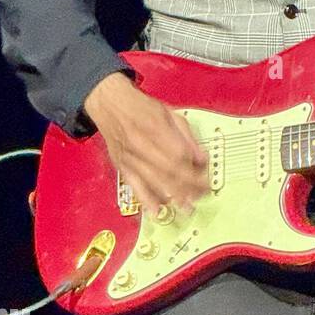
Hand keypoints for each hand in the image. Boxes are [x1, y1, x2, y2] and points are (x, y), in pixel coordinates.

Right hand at [82, 71, 209, 219]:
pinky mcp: (121, 166)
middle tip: (202, 195)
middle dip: (189, 186)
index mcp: (156, 127)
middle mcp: (141, 143)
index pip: (179, 154)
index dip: (194, 167)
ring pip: (154, 181)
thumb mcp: (169, 113)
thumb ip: (187, 136)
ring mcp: (130, 157)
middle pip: (169, 170)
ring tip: (187, 208)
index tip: (205, 175)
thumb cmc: (140, 107)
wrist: (109, 103)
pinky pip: (134, 186)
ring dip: (173, 196)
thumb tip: (202, 158)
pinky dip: (146, 200)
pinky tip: (157, 211)